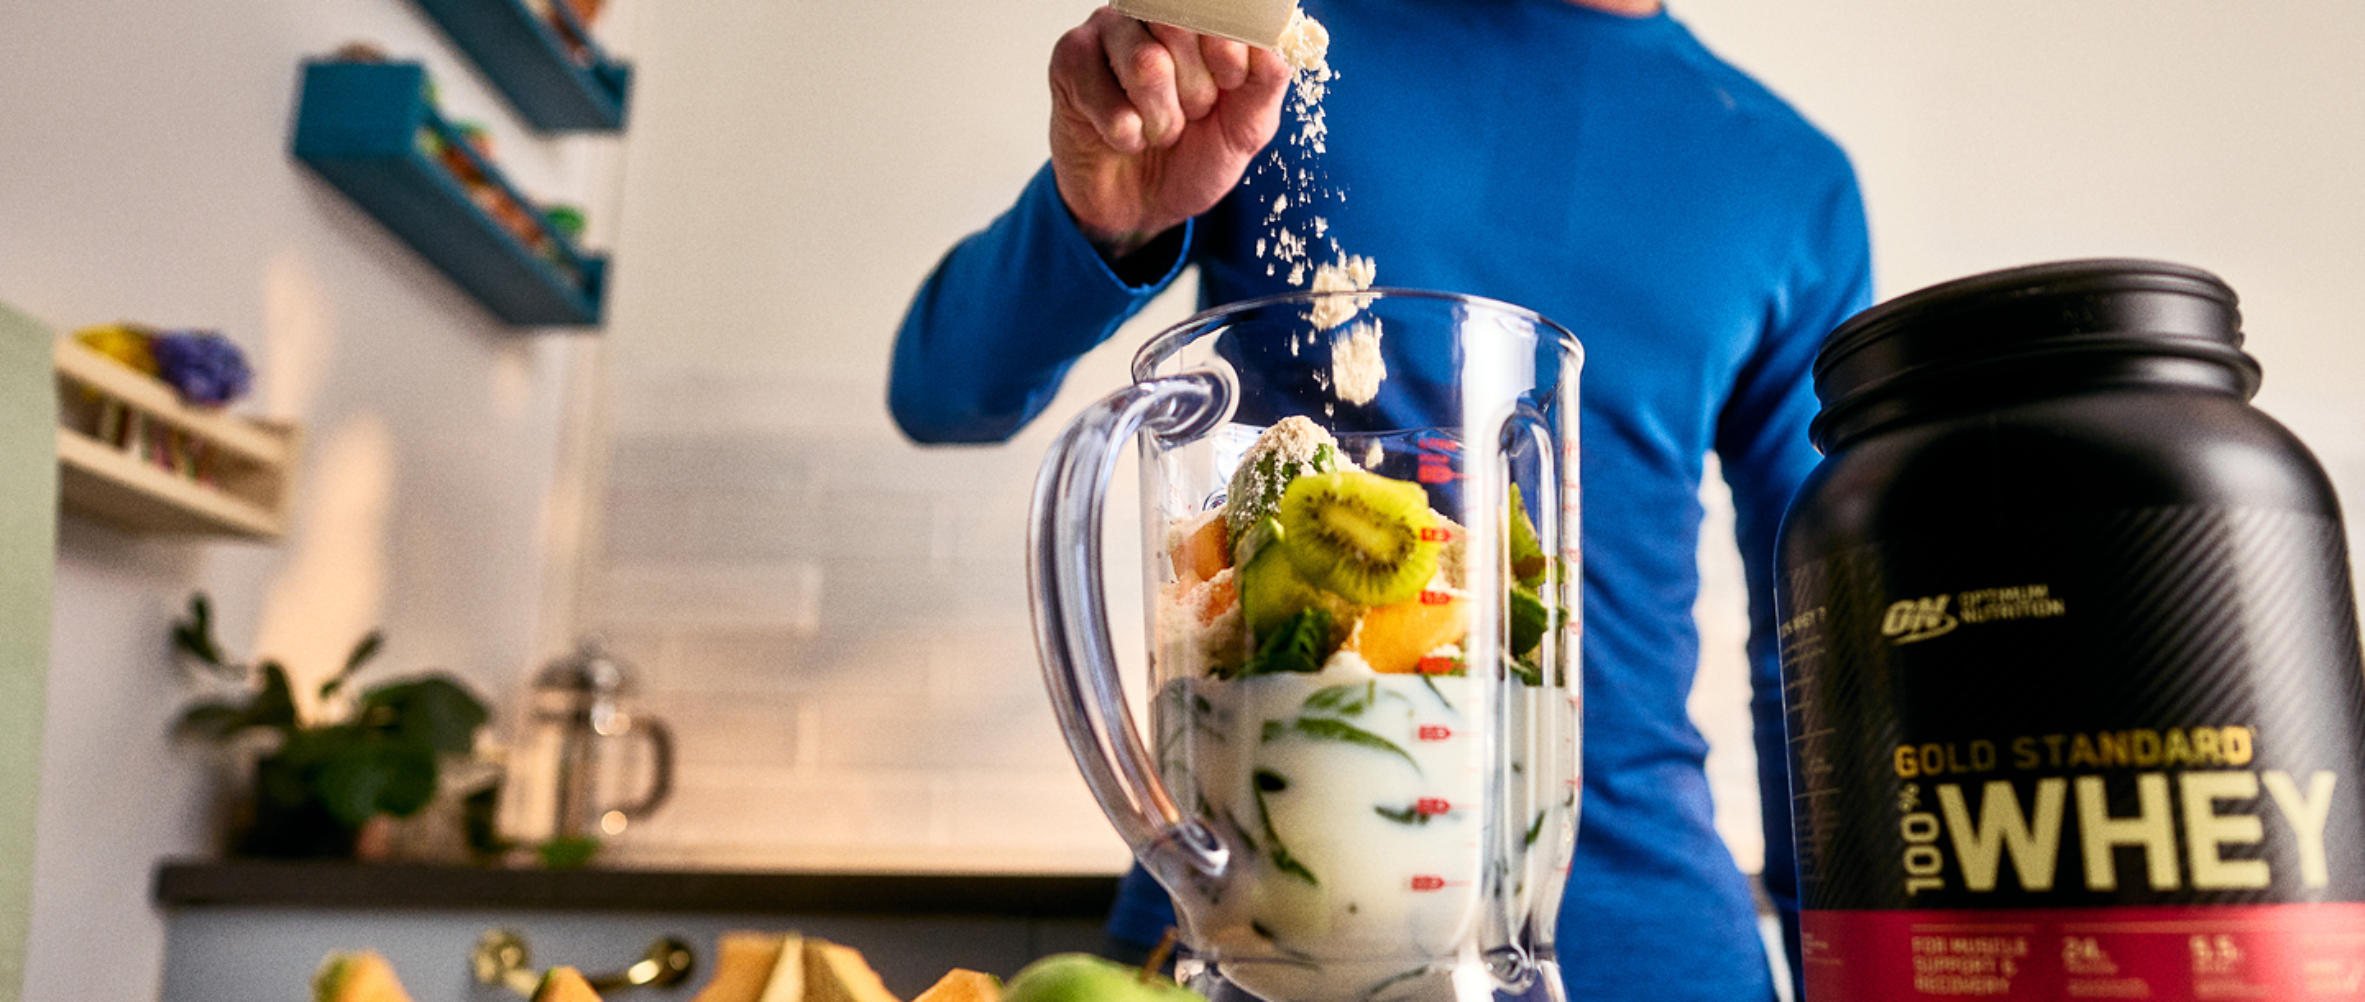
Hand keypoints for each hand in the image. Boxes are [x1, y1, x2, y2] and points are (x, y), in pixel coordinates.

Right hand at [1049, 7, 1290, 258]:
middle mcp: (1151, 12)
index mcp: (1198, 19)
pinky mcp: (1069, 61)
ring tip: (1157, 131)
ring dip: (1162, 119)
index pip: (1220, 7)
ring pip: (1147, 64)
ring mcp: (1106, 31)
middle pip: (1183, 25)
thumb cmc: (1192, 156)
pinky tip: (1124, 138)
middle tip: (1190, 114)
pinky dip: (1127, 136)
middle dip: (1197, 91)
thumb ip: (1265, 83)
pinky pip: (1110, 102)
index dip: (1231, 50)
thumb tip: (1272, 45)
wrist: (1142, 206)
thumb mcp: (1246, 127)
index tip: (1230, 82)